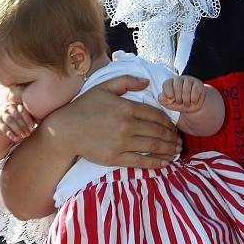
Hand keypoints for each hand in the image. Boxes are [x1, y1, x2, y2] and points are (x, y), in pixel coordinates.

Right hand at [0, 103, 35, 143]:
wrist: (0, 118)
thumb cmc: (17, 117)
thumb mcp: (21, 114)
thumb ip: (29, 115)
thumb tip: (41, 120)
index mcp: (15, 105)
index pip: (21, 110)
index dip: (27, 118)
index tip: (33, 126)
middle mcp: (7, 109)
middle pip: (16, 116)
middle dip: (23, 125)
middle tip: (28, 133)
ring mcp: (2, 116)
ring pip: (10, 122)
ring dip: (17, 130)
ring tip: (24, 136)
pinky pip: (4, 129)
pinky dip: (11, 134)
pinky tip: (16, 139)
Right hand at [46, 74, 180, 167]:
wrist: (65, 129)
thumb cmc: (84, 106)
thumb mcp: (104, 87)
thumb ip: (127, 81)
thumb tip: (147, 81)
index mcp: (126, 107)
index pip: (156, 115)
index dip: (168, 122)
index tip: (173, 126)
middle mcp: (127, 125)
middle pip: (158, 131)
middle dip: (172, 137)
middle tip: (179, 141)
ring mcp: (121, 142)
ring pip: (154, 146)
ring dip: (169, 149)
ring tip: (176, 151)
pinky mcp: (115, 158)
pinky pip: (141, 161)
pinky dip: (157, 162)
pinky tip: (166, 162)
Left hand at [159, 75, 205, 112]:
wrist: (192, 106)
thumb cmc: (179, 103)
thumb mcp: (169, 104)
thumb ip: (162, 100)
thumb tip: (161, 95)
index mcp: (170, 82)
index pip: (167, 83)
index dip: (168, 93)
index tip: (171, 99)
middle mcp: (179, 79)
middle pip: (177, 87)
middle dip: (178, 99)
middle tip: (180, 102)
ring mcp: (189, 80)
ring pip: (186, 90)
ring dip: (186, 101)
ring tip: (186, 103)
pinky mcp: (198, 84)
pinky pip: (195, 92)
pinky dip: (194, 100)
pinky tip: (193, 101)